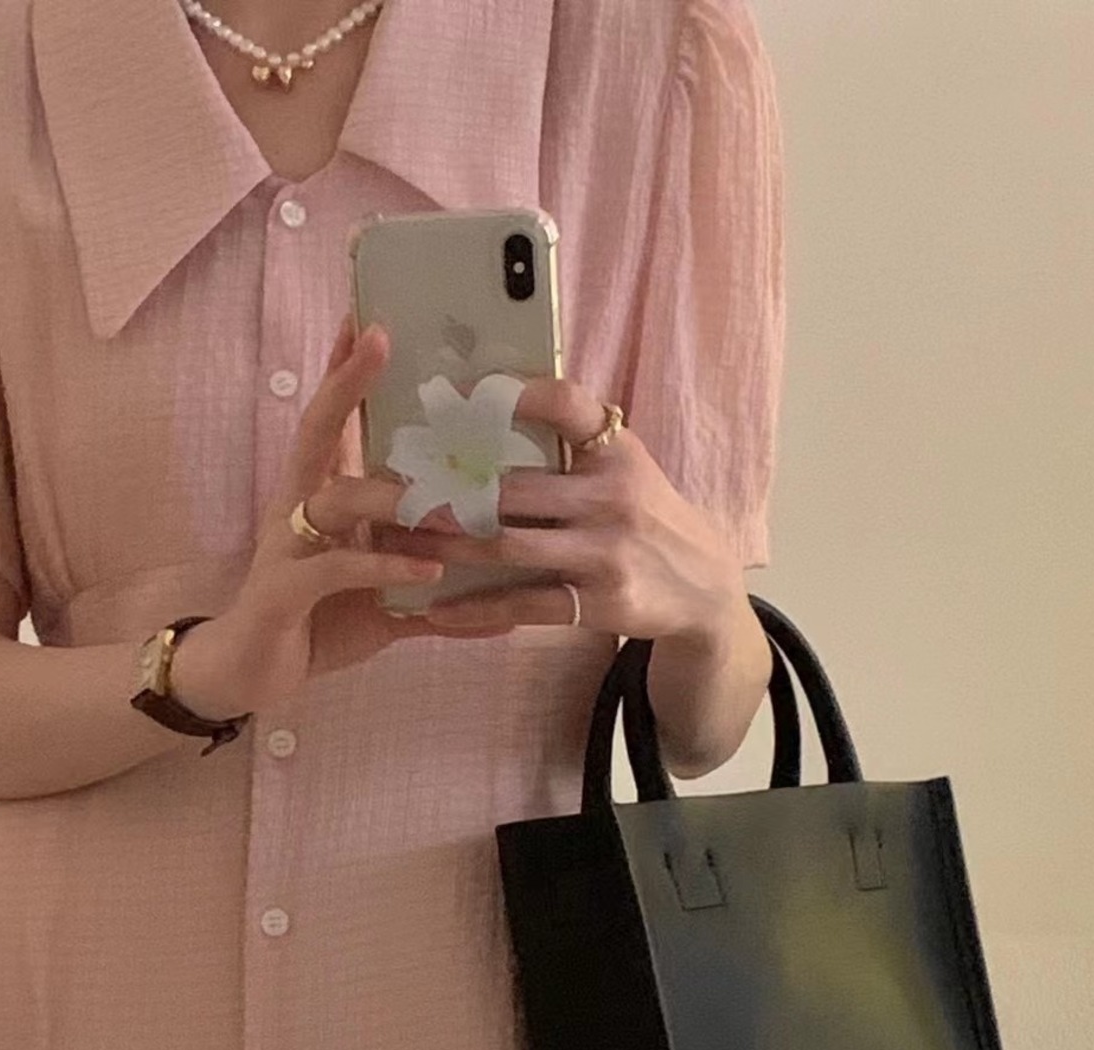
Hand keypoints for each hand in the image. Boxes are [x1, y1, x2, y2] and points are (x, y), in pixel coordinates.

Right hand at [171, 318, 516, 720]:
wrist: (247, 675)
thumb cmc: (314, 624)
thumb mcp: (380, 599)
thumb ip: (433, 594)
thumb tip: (500, 606)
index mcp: (318, 498)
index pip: (330, 421)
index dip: (344, 371)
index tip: (367, 318)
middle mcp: (297, 511)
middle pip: (316, 431)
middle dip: (345, 384)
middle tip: (378, 339)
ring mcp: (286, 548)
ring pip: (336, 500)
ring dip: (396, 498)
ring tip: (454, 500)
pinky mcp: (283, 592)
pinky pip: (335, 569)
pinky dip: (385, 567)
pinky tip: (430, 572)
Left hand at [371, 375, 745, 641]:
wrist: (703, 585)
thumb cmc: (642, 513)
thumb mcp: (622, 464)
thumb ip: (571, 440)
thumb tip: (488, 400)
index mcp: (614, 450)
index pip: (564, 404)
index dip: (511, 394)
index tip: (455, 394)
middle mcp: (612, 496)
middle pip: (511, 487)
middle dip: (444, 488)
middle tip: (390, 485)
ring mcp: (605, 552)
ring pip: (506, 546)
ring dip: (444, 545)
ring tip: (395, 542)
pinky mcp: (599, 602)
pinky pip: (523, 604)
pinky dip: (475, 609)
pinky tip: (436, 610)